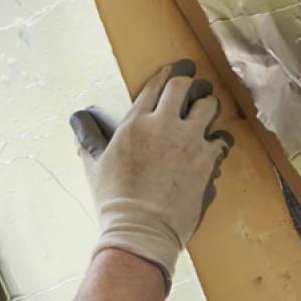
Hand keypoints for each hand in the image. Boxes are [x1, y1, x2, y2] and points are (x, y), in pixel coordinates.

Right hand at [69, 59, 234, 287]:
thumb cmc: (115, 200)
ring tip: (207, 113)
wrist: (141, 229)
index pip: (157, 84)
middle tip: (196, 87)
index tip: (178, 70)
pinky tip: (215, 146)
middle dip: (192, 83)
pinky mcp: (207, 160)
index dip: (169, 73)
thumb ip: (89, 135)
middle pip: (185, 86)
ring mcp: (189, 141)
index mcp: (135, 122)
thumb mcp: (94, 164)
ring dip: (209, 107)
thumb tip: (77, 118)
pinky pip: (222, 139)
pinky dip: (219, 141)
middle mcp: (164, 125)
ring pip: (209, 106)